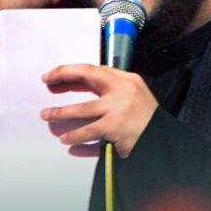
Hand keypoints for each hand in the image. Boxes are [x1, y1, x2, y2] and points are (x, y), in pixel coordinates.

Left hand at [40, 64, 158, 157]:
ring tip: (47, 116)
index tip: (54, 73)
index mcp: (128, 80)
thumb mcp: (136, 96)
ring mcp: (119, 110)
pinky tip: (67, 142)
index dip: (71, 69)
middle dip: (63, 77)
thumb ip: (115, 89)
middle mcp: (123, 90)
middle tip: (47, 82)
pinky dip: (76, 138)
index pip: (94, 68)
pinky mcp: (115, 129)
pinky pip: (88, 133)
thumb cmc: (147, 121)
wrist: (164, 142)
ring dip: (61, 114)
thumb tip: (86, 83)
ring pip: (82, 110)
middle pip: (87, 77)